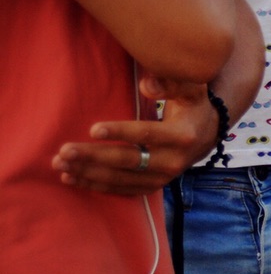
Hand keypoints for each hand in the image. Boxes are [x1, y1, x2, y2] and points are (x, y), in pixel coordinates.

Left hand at [53, 74, 218, 194]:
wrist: (208, 134)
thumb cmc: (192, 105)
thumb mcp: (191, 89)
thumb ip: (171, 83)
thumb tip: (147, 85)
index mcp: (182, 135)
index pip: (147, 135)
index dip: (120, 132)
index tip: (92, 129)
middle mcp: (173, 161)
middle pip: (127, 161)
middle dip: (93, 157)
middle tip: (64, 151)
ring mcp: (163, 178)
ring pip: (120, 178)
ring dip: (88, 173)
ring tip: (60, 165)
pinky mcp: (153, 186)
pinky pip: (122, 190)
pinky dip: (96, 186)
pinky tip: (72, 178)